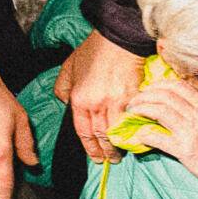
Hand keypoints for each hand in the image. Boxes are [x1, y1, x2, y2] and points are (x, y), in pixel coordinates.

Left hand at [54, 29, 147, 162]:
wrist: (118, 37)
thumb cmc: (93, 51)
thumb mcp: (68, 68)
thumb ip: (62, 88)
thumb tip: (65, 104)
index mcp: (79, 99)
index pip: (83, 132)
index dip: (90, 148)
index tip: (95, 158)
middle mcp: (96, 104)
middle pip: (101, 136)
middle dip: (105, 152)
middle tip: (109, 161)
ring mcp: (116, 101)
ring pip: (116, 132)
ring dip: (118, 146)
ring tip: (120, 153)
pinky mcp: (133, 97)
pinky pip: (132, 120)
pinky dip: (132, 131)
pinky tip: (134, 137)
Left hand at [122, 78, 197, 198]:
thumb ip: (195, 109)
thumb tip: (170, 103)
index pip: (177, 85)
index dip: (157, 85)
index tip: (146, 91)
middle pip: (164, 95)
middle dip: (144, 96)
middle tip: (133, 102)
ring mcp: (191, 131)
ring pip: (159, 110)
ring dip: (140, 110)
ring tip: (131, 114)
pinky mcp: (185, 149)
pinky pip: (158, 137)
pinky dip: (145, 134)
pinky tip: (139, 136)